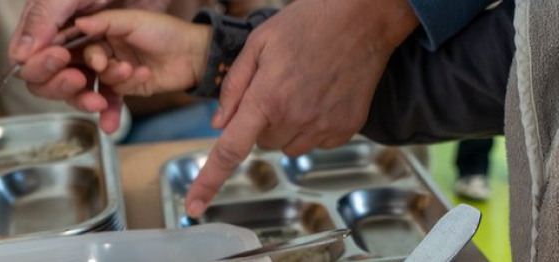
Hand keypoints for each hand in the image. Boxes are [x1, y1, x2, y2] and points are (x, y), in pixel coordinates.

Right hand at [9, 0, 171, 131]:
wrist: (175, 19)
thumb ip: (48, 18)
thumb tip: (20, 53)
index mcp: (57, 28)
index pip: (31, 57)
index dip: (41, 65)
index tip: (60, 61)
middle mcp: (74, 48)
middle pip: (50, 80)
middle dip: (62, 84)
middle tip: (80, 79)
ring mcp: (96, 65)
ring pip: (79, 93)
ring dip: (91, 96)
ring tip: (111, 87)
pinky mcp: (118, 80)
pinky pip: (107, 100)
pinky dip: (110, 112)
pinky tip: (110, 124)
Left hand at [185, 0, 418, 216]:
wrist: (363, 21)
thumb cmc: (310, 23)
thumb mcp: (259, 42)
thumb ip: (234, 86)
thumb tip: (220, 123)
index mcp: (268, 98)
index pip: (230, 150)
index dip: (208, 181)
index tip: (195, 206)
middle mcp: (295, 119)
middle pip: (263, 142)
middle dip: (262, 121)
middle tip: (277, 88)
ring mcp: (323, 127)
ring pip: (289, 145)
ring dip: (288, 126)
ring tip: (303, 88)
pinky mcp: (345, 130)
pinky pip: (316, 142)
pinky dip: (313, 125)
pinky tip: (321, 95)